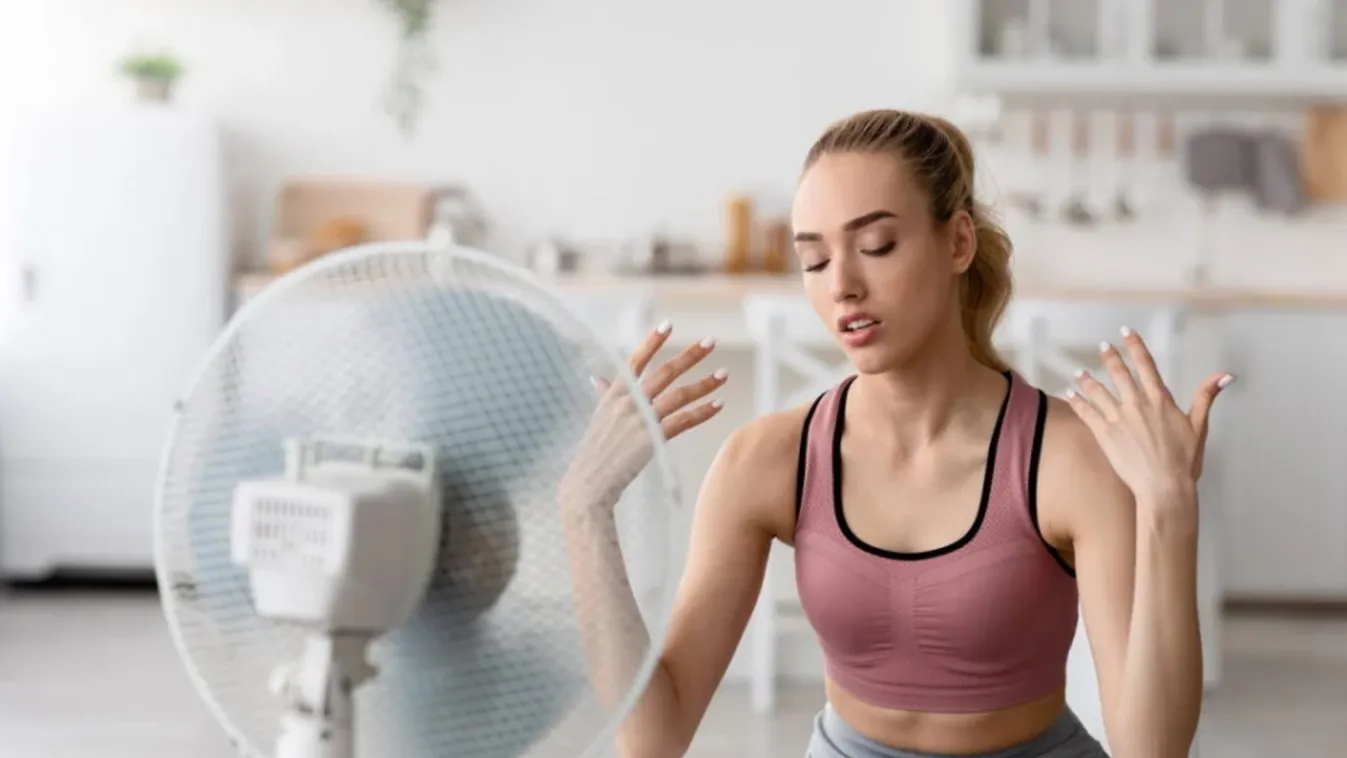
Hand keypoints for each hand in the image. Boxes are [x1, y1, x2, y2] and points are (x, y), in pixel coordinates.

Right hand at [563, 321, 727, 507]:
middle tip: (711, 341)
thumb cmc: (594, 452)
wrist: (589, 483)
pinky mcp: (652, 440)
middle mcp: (627, 403)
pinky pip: (683, 421)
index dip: (652, 342)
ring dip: (704, 383)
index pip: (634, 361)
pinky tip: (718, 404)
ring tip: (724, 374)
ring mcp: (640, 420)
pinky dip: (702, 412)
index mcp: (613, 394)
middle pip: (664, 372)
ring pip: (679, 395)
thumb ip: (604, 395)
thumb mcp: (598, 417)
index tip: (669, 324)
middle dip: (690, 356)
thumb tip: (599, 377)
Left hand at [1064, 327, 1233, 509]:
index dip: (1135, 346)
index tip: (1126, 332)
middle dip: (1110, 357)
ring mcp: (1118, 418)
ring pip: (1098, 391)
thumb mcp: (1199, 426)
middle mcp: (1137, 404)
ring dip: (1087, 379)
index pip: (1146, 365)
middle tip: (1103, 346)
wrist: (1164, 487)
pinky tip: (1069, 394)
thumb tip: (1225, 375)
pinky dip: (1076, 401)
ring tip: (1078, 372)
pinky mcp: (1104, 434)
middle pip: (1119, 374)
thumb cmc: (1184, 461)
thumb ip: (1206, 397)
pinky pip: (1086, 412)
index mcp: (1160, 400)